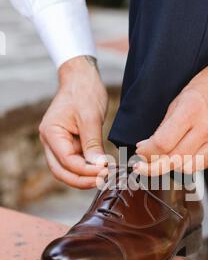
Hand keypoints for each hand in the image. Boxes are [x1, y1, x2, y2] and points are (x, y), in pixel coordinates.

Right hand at [39, 56, 108, 188]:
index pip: (66, 161)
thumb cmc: (84, 92)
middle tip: (104, 181)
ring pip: (67, 170)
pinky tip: (101, 170)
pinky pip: (75, 163)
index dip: (85, 171)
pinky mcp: (68, 144)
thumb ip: (92, 144)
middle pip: (61, 171)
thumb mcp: (90, 118)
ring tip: (104, 177)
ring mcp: (58, 144)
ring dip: (84, 177)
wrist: (82, 78)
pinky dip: (87, 169)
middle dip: (82, 180)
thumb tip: (99, 166)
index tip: (105, 172)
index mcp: (51, 133)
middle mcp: (50, 141)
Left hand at [135, 65, 207, 174]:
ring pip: (187, 168)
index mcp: (191, 111)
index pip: (162, 143)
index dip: (146, 153)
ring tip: (162, 161)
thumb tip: (146, 148)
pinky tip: (182, 157)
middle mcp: (207, 128)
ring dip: (171, 167)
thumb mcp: (178, 101)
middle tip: (141, 166)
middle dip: (152, 166)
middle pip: (173, 160)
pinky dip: (188, 164)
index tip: (139, 153)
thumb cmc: (205, 88)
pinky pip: (202, 165)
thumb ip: (163, 128)